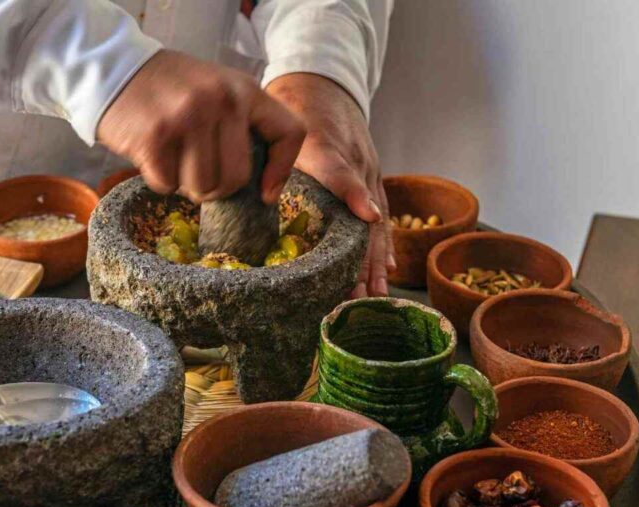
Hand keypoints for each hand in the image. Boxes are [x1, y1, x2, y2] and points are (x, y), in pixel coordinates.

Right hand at [98, 50, 304, 203]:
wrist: (114, 70)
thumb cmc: (169, 89)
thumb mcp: (217, 90)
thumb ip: (240, 123)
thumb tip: (262, 186)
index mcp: (244, 89)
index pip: (289, 133)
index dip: (280, 171)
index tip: (264, 194)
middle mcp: (221, 100)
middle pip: (237, 178)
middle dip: (216, 188)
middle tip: (198, 174)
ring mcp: (189, 118)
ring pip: (202, 186)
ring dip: (185, 185)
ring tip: (175, 160)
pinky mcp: (156, 137)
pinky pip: (167, 184)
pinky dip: (160, 180)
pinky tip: (153, 156)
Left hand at [266, 73, 393, 297]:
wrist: (321, 80)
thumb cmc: (293, 104)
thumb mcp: (277, 121)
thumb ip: (268, 153)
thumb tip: (252, 193)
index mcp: (327, 146)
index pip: (341, 172)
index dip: (353, 194)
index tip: (369, 218)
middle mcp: (354, 159)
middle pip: (363, 213)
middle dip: (363, 256)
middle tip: (359, 293)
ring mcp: (367, 168)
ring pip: (375, 220)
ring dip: (374, 259)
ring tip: (375, 293)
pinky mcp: (371, 175)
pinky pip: (380, 214)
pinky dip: (382, 243)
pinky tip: (386, 268)